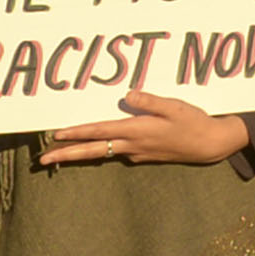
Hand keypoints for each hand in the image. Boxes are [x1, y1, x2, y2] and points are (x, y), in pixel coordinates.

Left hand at [42, 91, 250, 166]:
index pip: (99, 132)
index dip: (77, 133)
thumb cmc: (194, 122)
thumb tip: (127, 95)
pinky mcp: (144, 155)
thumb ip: (149, 101)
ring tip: (61, 154)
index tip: (56, 135)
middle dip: (67, 155)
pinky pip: (117, 152)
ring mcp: (137, 153)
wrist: (210, 145)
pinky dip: (101, 150)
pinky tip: (96, 146)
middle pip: (93, 151)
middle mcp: (132, 145)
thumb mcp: (174, 107)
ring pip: (102, 153)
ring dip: (80, 154)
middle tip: (44, 160)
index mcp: (137, 131)